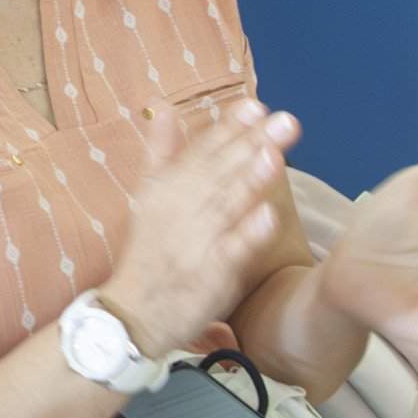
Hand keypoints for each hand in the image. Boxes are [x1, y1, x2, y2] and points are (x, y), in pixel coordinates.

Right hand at [101, 101, 299, 357]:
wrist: (133, 312)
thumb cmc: (149, 250)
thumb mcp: (148, 195)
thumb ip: (162, 151)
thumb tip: (163, 106)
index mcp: (165, 187)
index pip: (202, 151)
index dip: (229, 128)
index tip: (255, 105)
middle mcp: (178, 208)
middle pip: (219, 172)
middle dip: (251, 144)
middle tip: (284, 120)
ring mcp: (194, 241)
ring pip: (225, 206)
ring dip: (249, 179)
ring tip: (275, 154)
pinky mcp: (207, 274)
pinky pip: (230, 251)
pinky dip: (247, 233)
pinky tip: (269, 215)